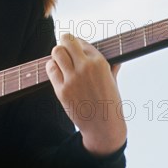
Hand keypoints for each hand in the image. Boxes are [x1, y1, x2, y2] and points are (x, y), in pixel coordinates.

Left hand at [45, 34, 126, 156]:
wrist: (104, 126)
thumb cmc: (110, 104)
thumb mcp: (113, 82)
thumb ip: (112, 68)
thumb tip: (116, 59)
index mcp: (100, 62)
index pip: (81, 42)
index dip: (76, 44)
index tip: (75, 48)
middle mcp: (86, 67)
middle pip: (67, 41)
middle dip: (64, 42)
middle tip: (64, 48)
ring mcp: (73, 78)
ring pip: (56, 52)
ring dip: (57, 54)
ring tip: (60, 60)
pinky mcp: (62, 89)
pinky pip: (51, 69)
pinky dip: (51, 67)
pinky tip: (56, 71)